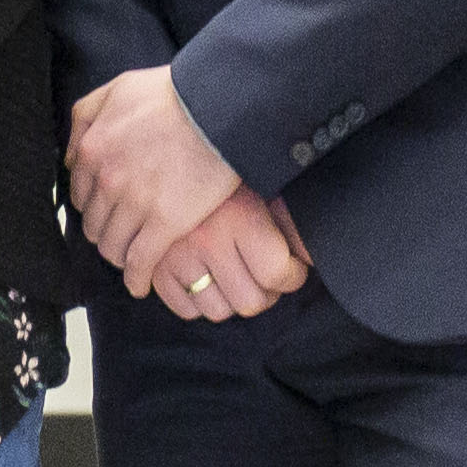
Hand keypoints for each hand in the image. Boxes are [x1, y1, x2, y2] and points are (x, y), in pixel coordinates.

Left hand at [69, 65, 250, 282]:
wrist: (219, 108)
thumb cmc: (174, 93)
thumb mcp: (118, 89)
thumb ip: (87, 116)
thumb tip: (72, 153)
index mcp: (92, 149)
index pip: (80, 194)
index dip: (94, 206)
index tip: (106, 212)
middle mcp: (106, 180)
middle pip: (94, 224)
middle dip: (104, 233)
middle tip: (120, 236)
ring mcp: (134, 204)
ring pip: (112, 246)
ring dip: (119, 256)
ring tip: (130, 259)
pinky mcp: (164, 223)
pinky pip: (140, 262)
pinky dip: (136, 279)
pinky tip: (140, 285)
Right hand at [139, 188, 311, 320]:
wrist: (170, 155)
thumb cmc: (223, 172)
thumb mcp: (264, 187)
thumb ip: (291, 223)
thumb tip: (312, 257)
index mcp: (240, 217)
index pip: (278, 274)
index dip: (293, 276)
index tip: (291, 269)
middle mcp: (207, 240)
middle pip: (250, 302)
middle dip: (265, 293)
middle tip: (265, 276)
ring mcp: (177, 257)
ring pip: (217, 311)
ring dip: (231, 300)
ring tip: (235, 277)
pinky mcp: (154, 268)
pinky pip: (185, 309)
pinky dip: (198, 302)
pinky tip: (207, 279)